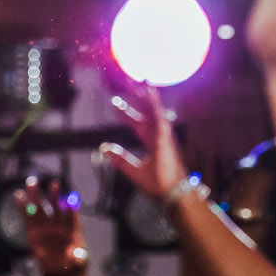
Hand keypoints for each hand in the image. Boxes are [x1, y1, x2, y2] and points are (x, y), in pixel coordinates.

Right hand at [21, 174, 87, 275]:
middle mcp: (57, 223)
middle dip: (54, 194)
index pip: (71, 213)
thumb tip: (74, 255)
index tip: (70, 200)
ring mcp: (45, 226)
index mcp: (71, 227)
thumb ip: (77, 257)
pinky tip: (18, 196)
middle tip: (54, 182)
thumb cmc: (73, 262)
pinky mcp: (33, 231)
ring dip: (35, 195)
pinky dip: (23, 207)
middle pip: (56, 205)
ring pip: (40, 208)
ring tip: (31, 182)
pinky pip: (27, 217)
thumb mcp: (78, 262)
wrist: (62, 266)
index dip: (70, 207)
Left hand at [100, 86, 186, 202]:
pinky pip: (160, 117)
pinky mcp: (167, 138)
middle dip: (137, 97)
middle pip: (146, 112)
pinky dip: (155, 104)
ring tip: (140, 80)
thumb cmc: (157, 185)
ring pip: (155, 110)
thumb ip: (120, 159)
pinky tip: (150, 92)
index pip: (137, 122)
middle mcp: (159, 136)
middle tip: (127, 82)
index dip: (125, 112)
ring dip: (147, 95)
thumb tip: (104, 148)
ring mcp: (164, 136)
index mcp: (152, 142)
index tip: (114, 102)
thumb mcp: (133, 170)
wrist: (171, 196)